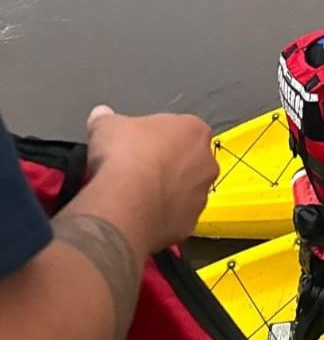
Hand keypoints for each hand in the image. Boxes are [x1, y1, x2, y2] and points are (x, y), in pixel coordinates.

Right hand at [84, 105, 216, 251]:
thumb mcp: (106, 125)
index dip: (155, 136)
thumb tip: (101, 116)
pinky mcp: (190, 224)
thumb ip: (107, 119)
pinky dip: (159, 216)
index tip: (136, 144)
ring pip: (184, 191)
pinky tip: (138, 215)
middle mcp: (207, 163)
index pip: (179, 129)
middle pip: (187, 160)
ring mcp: (201, 196)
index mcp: (194, 131)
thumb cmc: (124, 156)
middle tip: (136, 169)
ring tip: (134, 195)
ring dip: (165, 192)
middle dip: (166, 164)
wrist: (126, 202)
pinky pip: (174, 217)